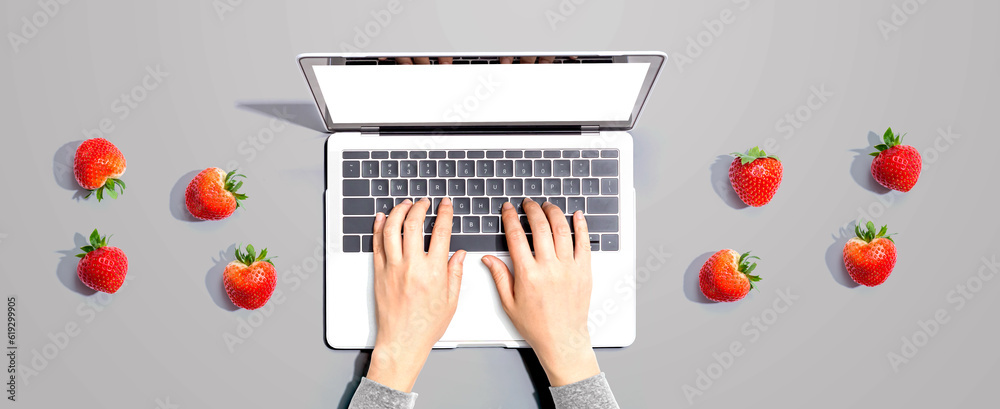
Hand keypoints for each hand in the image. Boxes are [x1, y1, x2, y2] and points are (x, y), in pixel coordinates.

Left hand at [366, 198, 465, 392]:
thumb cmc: (425, 326)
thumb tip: (459, 254)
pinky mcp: (379, 273)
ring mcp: (393, 268)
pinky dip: (379, 227)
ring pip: (392, 229)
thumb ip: (456, 274)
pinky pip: (377, 244)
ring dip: (399, 212)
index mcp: (434, 272)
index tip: (446, 205)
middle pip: (414, 224)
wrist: (402, 341)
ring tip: (405, 204)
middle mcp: (412, 266)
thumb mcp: (451, 300)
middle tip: (424, 202)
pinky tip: (383, 218)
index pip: (441, 232)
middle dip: (420, 207)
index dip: (444, 214)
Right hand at [482, 198, 599, 386]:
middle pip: (540, 227)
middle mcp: (549, 268)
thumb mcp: (509, 303)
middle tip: (527, 203)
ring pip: (562, 230)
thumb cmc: (536, 325)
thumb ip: (500, 276)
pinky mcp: (584, 271)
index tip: (508, 209)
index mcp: (528, 275)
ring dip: (553, 213)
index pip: (516, 237)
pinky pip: (584, 243)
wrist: (562, 339)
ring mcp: (569, 268)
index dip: (510, 218)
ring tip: (547, 206)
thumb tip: (488, 258)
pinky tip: (577, 215)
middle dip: (532, 210)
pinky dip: (581, 226)